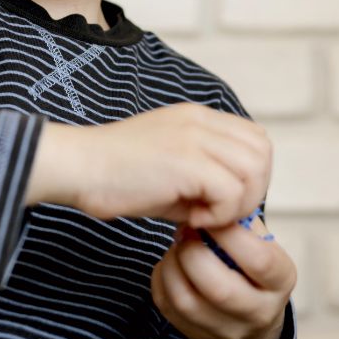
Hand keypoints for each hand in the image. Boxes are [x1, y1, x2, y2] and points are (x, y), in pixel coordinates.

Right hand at [29, 102, 272, 226]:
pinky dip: (218, 214)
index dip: (250, 174)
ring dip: (237, 203)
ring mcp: (194, 136)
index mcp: (197, 117)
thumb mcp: (169, 170)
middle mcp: (200, 120)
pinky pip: (231, 191)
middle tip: (218, 213)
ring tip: (203, 217)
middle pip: (262, 150)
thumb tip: (233, 210)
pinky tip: (189, 220)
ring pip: (254, 169)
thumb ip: (204, 180)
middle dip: (251, 189)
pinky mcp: (186, 160)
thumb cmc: (114, 177)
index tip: (222, 201)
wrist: (76, 168)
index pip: (254, 138)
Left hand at [151, 217, 295, 338]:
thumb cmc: (252, 265)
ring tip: (177, 245)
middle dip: (193, 253)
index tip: (210, 216)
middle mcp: (258, 312)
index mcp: (280, 281)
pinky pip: (167, 306)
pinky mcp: (197, 335)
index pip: (259, 260)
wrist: (251, 313)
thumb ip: (242, 218)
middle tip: (186, 230)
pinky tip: (171, 263)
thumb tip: (215, 192)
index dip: (229, 234)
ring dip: (173, 265)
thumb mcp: (261, 240)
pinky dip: (162, 279)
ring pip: (187, 301)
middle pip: (219, 289)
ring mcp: (227, 329)